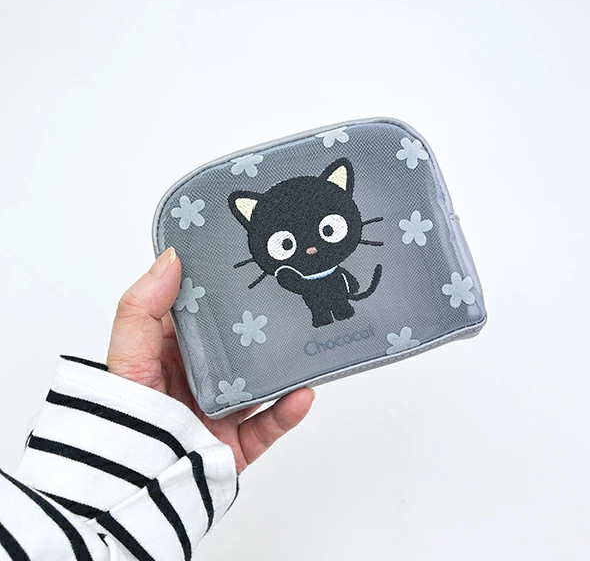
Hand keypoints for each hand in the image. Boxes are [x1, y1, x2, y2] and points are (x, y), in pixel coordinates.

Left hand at [106, 247, 313, 472]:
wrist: (132, 488)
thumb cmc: (125, 419)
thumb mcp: (127, 353)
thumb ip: (142, 306)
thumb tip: (171, 258)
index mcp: (173, 353)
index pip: (203, 315)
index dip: (222, 291)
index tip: (247, 265)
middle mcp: (201, 378)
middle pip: (239, 346)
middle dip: (263, 326)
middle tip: (290, 299)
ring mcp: (222, 411)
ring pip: (262, 384)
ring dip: (284, 368)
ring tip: (307, 345)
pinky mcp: (236, 444)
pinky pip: (270, 425)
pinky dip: (288, 411)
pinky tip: (302, 394)